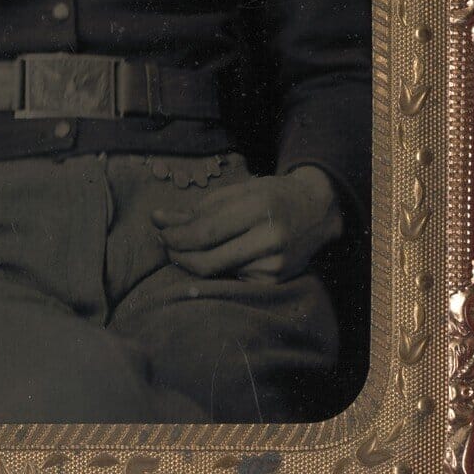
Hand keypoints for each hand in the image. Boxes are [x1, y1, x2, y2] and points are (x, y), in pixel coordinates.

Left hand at [152, 167, 342, 282]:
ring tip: (187, 249)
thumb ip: (198, 209)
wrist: (315, 211)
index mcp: (258, 207)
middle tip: (166, 246)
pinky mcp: (275, 281)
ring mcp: (274, 264)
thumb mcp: (237, 192)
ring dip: (194, 263)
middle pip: (206, 261)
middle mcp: (269, 238)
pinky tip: (219, 256)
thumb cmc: (270, 196)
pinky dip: (219, 270)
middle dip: (178, 256)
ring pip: (217, 273)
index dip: (176, 237)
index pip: (204, 232)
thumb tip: (158, 220)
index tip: (161, 234)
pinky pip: (233, 279)